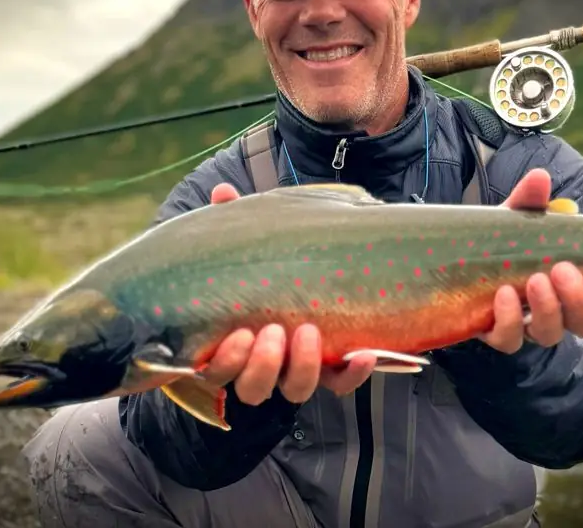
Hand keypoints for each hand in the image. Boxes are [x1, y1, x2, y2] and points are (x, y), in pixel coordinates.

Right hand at [199, 183, 375, 404]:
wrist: (318, 266)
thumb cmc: (270, 261)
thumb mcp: (252, 242)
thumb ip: (234, 222)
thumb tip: (222, 194)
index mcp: (232, 342)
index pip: (218, 371)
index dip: (227, 361)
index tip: (239, 334)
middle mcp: (263, 364)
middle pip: (254, 388)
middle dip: (261, 365)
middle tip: (273, 331)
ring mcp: (298, 367)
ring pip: (294, 389)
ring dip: (300, 367)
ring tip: (308, 331)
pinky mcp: (333, 367)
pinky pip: (341, 382)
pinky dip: (352, 372)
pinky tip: (363, 352)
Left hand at [479, 169, 582, 353]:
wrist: (459, 266)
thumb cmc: (503, 244)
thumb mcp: (516, 221)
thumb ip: (529, 203)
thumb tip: (540, 176)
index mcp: (573, 286)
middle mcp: (558, 312)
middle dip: (578, 299)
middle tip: (562, 271)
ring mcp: (529, 327)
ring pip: (550, 334)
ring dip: (547, 308)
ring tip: (534, 280)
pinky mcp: (498, 334)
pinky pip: (509, 340)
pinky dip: (509, 320)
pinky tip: (503, 295)